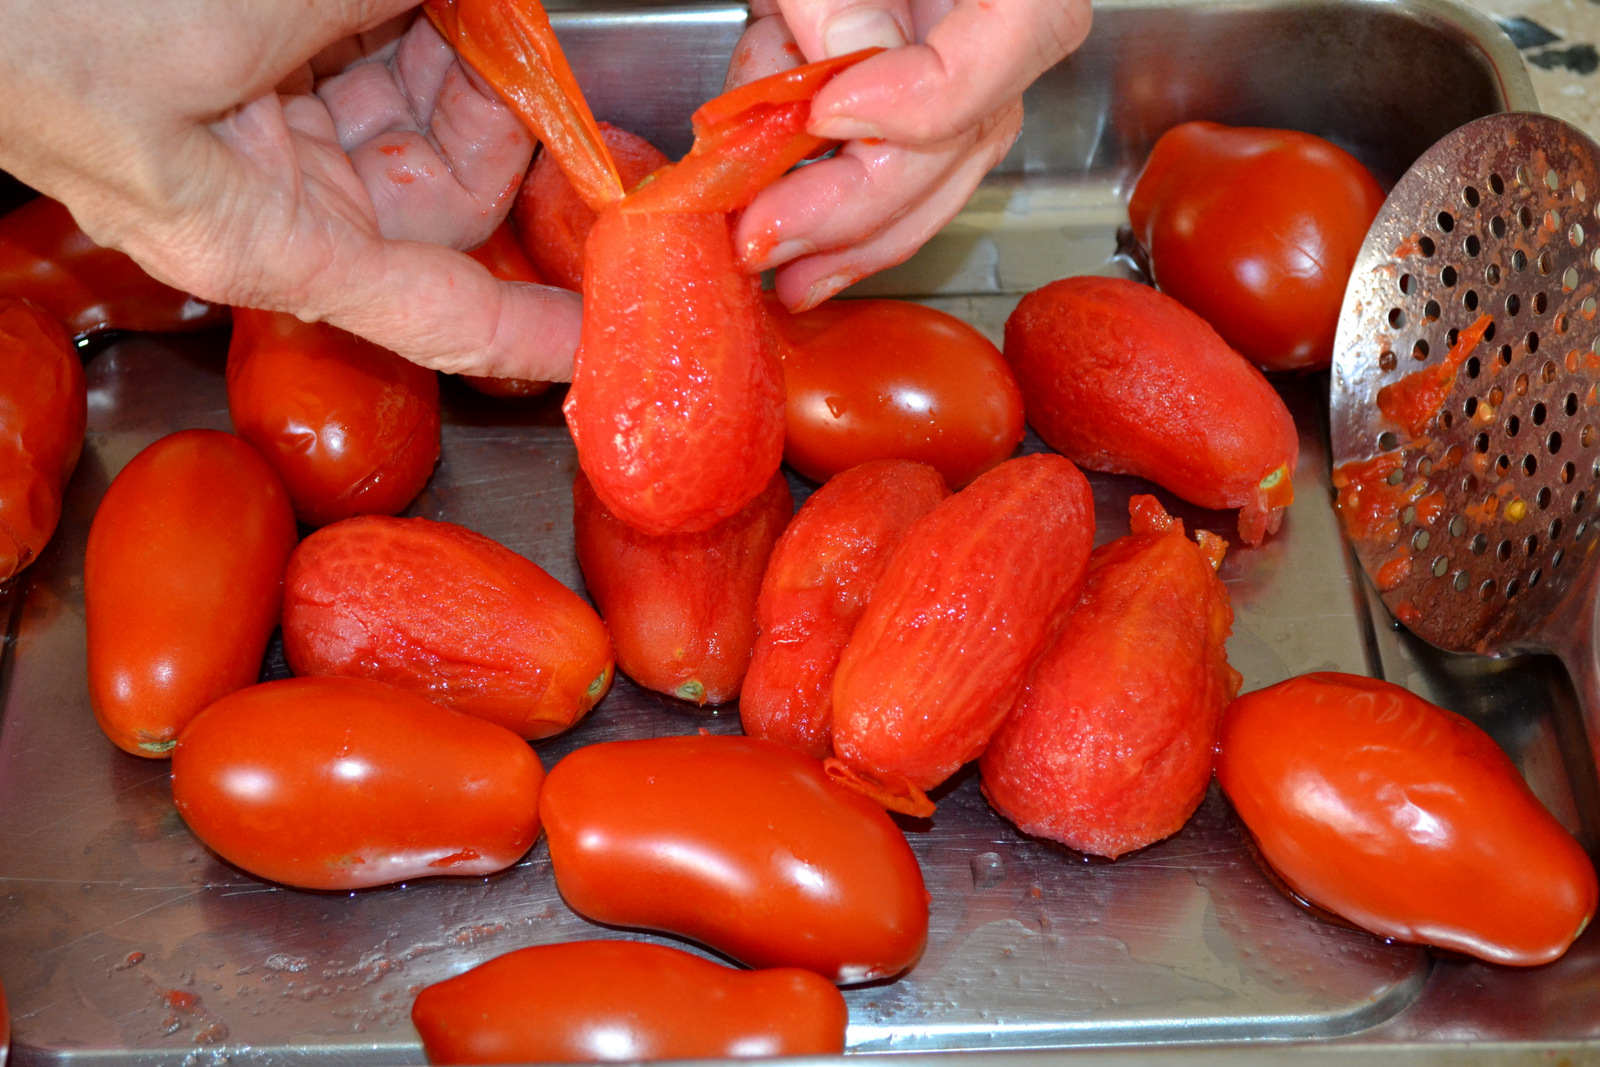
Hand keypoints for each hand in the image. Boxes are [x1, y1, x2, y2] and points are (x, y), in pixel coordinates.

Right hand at [0, 1, 580, 380]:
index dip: (525, 330)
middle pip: (438, 190)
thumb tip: (467, 1)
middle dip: (491, 111)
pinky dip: (397, 23)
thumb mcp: (242, 21)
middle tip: (518, 35)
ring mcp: (254, 132)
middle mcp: (267, 198)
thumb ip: (369, 10)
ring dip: (450, 50)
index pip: (435, 311)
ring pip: (403, 114)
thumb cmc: (51, 15)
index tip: (594, 338)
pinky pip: (354, 62)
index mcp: (264, 238)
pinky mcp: (239, 71)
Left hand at [727, 0, 1091, 310]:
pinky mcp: (918, 73)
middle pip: (974, 127)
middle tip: (769, 236)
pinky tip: (792, 234)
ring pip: (946, 165)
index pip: (1026, 29)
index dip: (930, 96)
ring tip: (784, 270)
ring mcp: (968, 46)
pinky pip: (906, 155)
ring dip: (856, 232)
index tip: (828, 112)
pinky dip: (844, 199)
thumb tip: (849, 67)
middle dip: (861, 201)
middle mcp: (1009, 6)